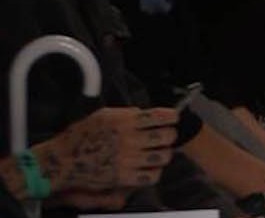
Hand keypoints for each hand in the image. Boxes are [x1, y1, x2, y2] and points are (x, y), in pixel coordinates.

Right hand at [35, 106, 178, 204]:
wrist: (64, 160)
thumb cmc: (83, 135)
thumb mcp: (105, 115)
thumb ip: (128, 114)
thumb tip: (146, 113)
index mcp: (126, 121)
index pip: (161, 116)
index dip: (172, 117)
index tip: (173, 118)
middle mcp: (129, 139)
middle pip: (167, 136)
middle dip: (170, 135)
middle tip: (167, 136)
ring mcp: (128, 159)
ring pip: (163, 156)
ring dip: (164, 153)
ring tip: (160, 152)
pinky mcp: (123, 177)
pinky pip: (151, 176)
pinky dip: (154, 172)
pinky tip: (149, 168)